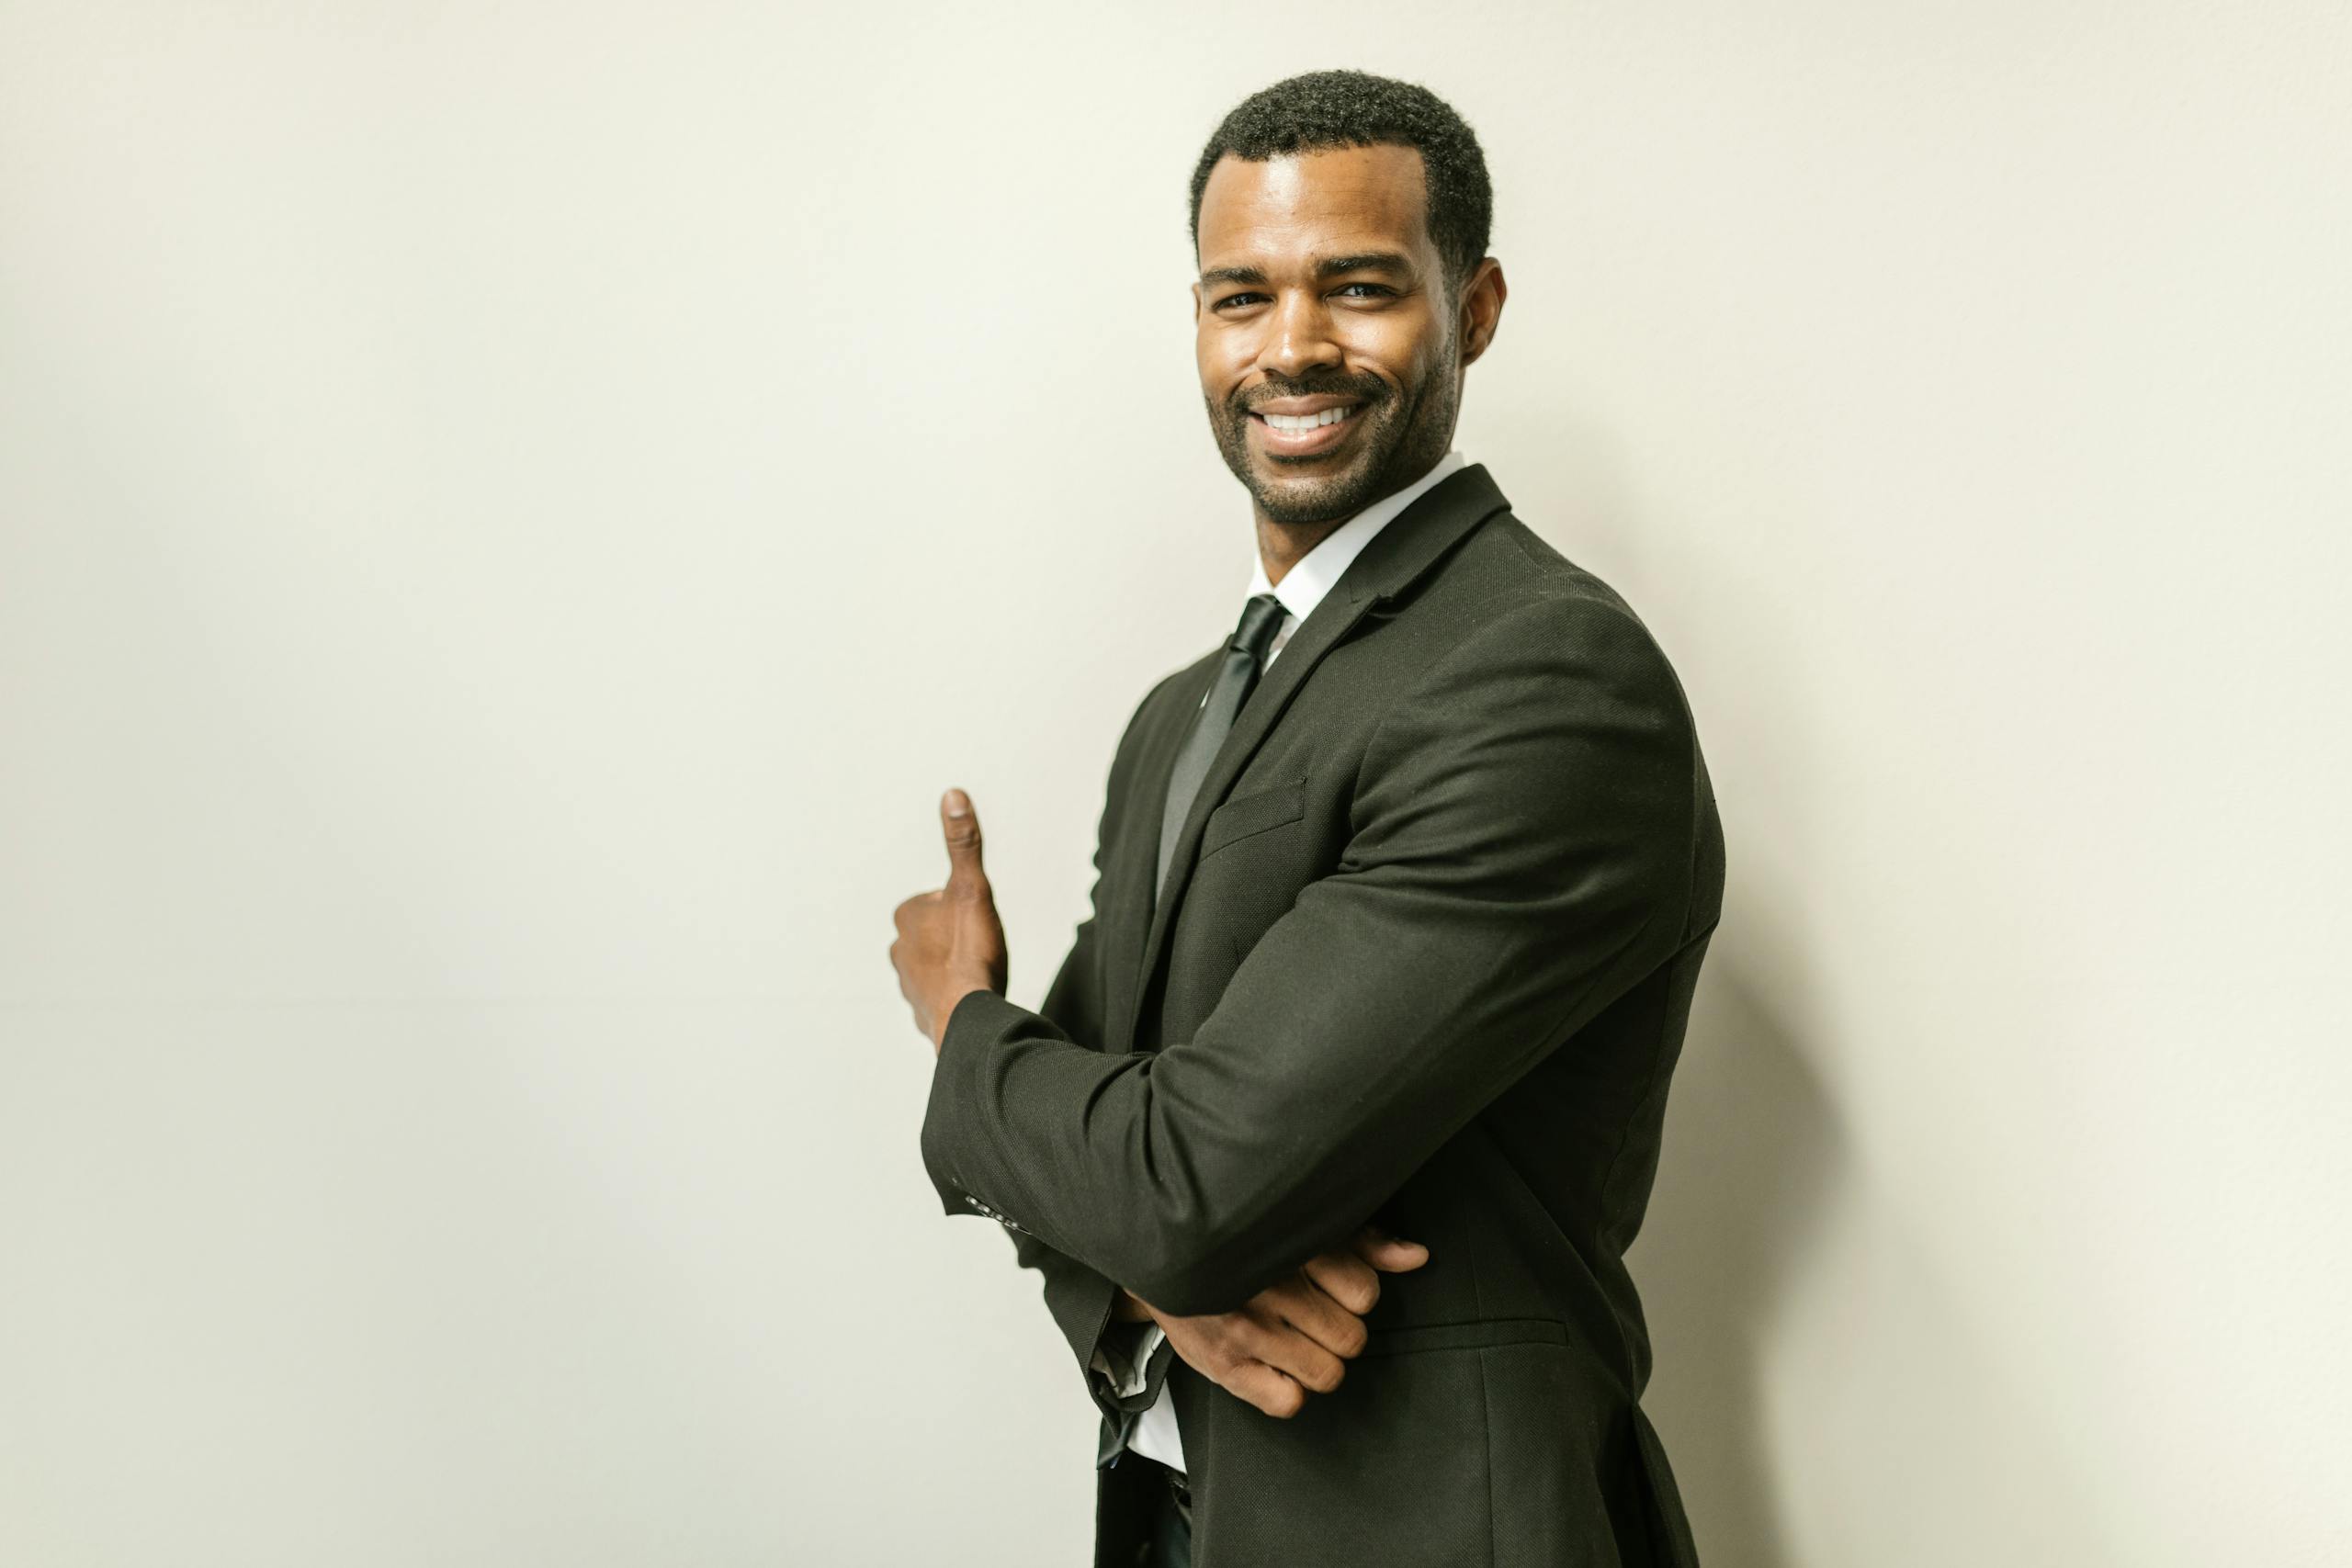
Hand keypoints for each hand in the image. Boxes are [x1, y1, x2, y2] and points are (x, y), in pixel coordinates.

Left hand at [889, 788, 1009, 1053]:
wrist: (969, 1016)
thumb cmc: (970, 952)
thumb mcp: (972, 887)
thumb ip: (963, 844)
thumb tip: (952, 797)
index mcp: (906, 916)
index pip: (937, 899)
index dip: (964, 906)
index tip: (978, 920)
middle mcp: (899, 949)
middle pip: (935, 932)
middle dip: (957, 936)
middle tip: (982, 945)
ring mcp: (909, 984)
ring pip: (936, 965)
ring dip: (955, 966)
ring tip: (978, 972)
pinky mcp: (923, 1012)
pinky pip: (941, 997)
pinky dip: (955, 995)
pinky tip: (973, 997)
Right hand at [1123, 1226, 1429, 1417]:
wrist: (1164, 1254)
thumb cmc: (1243, 1242)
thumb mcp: (1303, 1228)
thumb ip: (1363, 1241)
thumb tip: (1417, 1257)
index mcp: (1295, 1244)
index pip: (1364, 1292)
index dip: (1355, 1295)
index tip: (1331, 1287)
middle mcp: (1272, 1286)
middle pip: (1352, 1338)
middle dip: (1338, 1330)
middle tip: (1310, 1315)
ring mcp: (1247, 1327)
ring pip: (1329, 1374)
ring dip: (1318, 1362)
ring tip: (1294, 1340)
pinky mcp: (1225, 1364)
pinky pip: (1289, 1402)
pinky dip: (1289, 1390)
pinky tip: (1275, 1365)